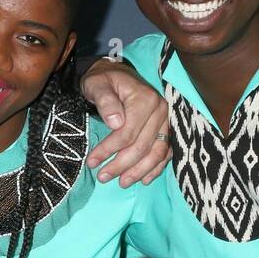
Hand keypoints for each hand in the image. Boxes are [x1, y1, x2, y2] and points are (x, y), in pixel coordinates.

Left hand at [80, 57, 170, 186]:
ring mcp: (166, 121)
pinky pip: (166, 152)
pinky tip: (144, 179)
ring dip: (139, 171)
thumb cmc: (104, 80)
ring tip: (122, 183)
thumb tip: (115, 122)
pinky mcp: (166, 129)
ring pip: (157, 152)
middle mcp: (161, 111)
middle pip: (142, 146)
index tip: (92, 162)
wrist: (117, 74)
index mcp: (145, 100)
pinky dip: (156, 167)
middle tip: (103, 177)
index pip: (128, 133)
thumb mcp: (97, 84)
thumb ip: (105, 101)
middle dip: (122, 165)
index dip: (109, 150)